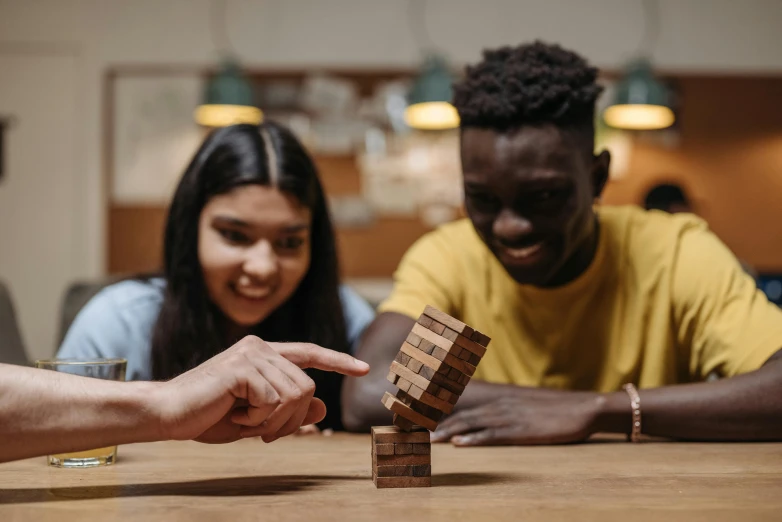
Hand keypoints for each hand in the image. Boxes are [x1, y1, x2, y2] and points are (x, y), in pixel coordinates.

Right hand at [151, 335, 369, 443]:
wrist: (167, 415)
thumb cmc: (207, 415)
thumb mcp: (256, 419)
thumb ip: (288, 413)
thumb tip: (322, 409)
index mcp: (263, 355)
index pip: (309, 354)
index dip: (338, 361)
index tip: (363, 368)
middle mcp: (260, 348)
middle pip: (307, 386)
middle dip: (292, 419)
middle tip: (262, 431)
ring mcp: (252, 355)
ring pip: (296, 394)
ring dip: (273, 421)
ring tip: (243, 420)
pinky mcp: (243, 367)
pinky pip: (274, 402)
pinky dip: (258, 419)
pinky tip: (233, 414)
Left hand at [431, 389, 605, 445]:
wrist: (585, 409)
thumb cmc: (556, 412)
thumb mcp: (526, 411)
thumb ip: (506, 414)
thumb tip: (488, 424)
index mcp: (500, 401)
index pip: (464, 406)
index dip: (440, 413)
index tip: (418, 420)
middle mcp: (500, 406)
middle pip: (460, 414)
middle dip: (436, 423)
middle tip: (414, 431)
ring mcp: (510, 417)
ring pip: (471, 423)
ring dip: (447, 432)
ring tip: (428, 440)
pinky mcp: (521, 430)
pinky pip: (493, 434)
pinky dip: (473, 439)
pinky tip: (459, 443)